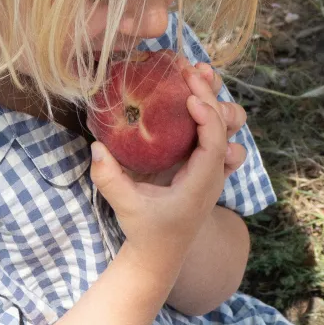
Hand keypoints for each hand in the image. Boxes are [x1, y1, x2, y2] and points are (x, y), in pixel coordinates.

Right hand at [89, 70, 233, 270]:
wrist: (160, 254)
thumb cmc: (146, 232)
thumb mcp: (125, 207)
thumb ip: (109, 179)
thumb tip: (97, 147)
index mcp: (200, 185)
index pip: (214, 143)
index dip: (207, 116)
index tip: (188, 96)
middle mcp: (213, 175)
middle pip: (226, 128)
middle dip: (211, 96)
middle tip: (191, 71)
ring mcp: (212, 169)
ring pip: (226, 128)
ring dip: (213, 100)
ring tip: (196, 76)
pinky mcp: (205, 165)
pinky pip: (213, 133)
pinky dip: (206, 111)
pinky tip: (190, 94)